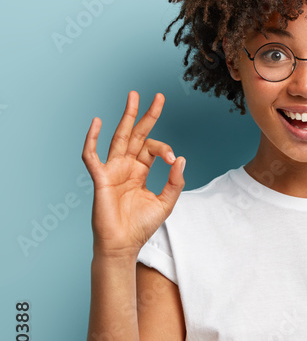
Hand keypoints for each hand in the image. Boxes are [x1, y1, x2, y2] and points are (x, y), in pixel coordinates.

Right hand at [82, 90, 184, 258]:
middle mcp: (126, 166)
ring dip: (126, 117)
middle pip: (136, 134)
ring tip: (133, 96)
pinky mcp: (100, 178)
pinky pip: (92, 155)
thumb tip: (181, 160)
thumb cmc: (142, 226)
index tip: (173, 159)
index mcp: (140, 171)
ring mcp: (112, 170)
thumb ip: (175, 182)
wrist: (124, 244)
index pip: (153, 149)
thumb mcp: (166, 202)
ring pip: (118, 137)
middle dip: (146, 115)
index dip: (165, 149)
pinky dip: (93, 139)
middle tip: (157, 96)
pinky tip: (98, 122)